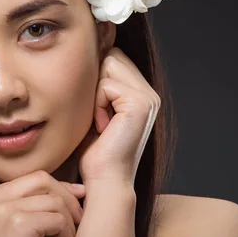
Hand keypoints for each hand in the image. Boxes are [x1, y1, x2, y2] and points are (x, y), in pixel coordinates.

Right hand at [0, 170, 85, 236]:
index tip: (75, 200)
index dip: (57, 188)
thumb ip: (24, 206)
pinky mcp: (18, 224)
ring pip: (55, 200)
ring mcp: (2, 209)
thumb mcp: (4, 230)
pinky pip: (59, 220)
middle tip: (79, 219)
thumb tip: (72, 188)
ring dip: (69, 224)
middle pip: (42, 180)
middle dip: (67, 198)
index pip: (29, 178)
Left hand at [74, 47, 160, 185]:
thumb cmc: (96, 151)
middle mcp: (150, 93)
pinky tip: (103, 126)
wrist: (105, 180)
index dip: (96, 79)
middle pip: (112, 56)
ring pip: (108, 65)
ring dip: (95, 94)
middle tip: (99, 116)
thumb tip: (87, 57)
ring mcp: (148, 97)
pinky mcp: (139, 103)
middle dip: (96, 83)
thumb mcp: (98, 110)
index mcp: (142, 93)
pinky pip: (105, 84)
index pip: (114, 57)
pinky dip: (97, 105)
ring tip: (101, 120)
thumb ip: (100, 85)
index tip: (98, 112)